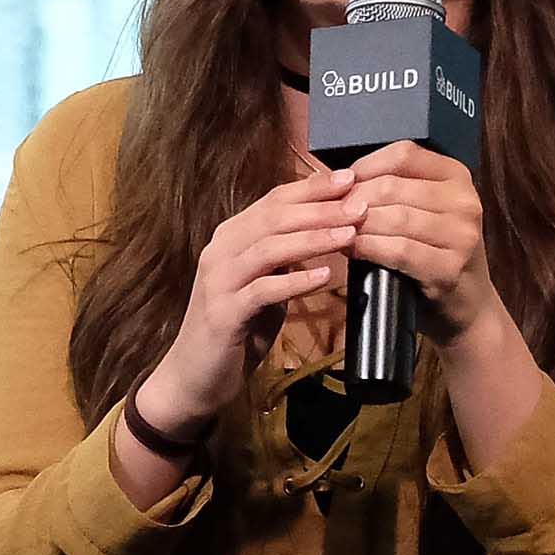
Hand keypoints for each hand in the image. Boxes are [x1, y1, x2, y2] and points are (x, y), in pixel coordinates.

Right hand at [140, 168, 364, 429]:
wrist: (194, 377)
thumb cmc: (236, 329)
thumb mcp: (263, 285)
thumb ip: (283, 259)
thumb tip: (325, 233)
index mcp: (231, 236)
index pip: (274, 200)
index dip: (312, 187)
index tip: (351, 178)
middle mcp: (221, 249)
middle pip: (274, 217)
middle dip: (320, 208)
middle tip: (360, 204)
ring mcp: (219, 280)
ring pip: (269, 247)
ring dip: (312, 238)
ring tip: (349, 234)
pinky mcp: (224, 313)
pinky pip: (263, 290)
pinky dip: (295, 281)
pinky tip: (325, 275)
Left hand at [346, 142, 504, 342]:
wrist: (467, 306)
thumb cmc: (435, 254)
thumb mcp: (424, 211)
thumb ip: (395, 189)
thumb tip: (336, 179)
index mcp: (457, 176)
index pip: (404, 154)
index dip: (365, 166)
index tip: (342, 184)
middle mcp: (465, 201)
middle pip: (394, 186)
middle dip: (354, 199)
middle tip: (330, 213)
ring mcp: (461, 235)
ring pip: (395, 217)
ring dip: (358, 225)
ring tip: (337, 231)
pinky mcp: (450, 267)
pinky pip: (399, 250)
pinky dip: (369, 248)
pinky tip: (352, 250)